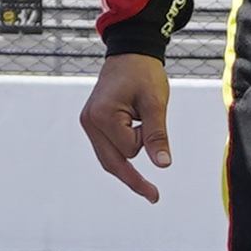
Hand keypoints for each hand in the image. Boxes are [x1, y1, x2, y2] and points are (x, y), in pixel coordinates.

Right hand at [80, 52, 173, 204]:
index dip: (146, 139)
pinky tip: (136, 142)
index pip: (129, 150)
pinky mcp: (93, 123)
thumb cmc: (143, 73)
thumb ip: (157, 135)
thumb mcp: (155, 103)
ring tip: (145, 131)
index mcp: (102, 116)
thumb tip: (162, 165)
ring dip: (130, 155)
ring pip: (110, 158)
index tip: (150, 117)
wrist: (130, 52)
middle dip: (134, 178)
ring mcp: (88, 123)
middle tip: (154, 197)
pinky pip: (109, 148)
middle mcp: (90, 122)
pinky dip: (124, 149)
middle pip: (112, 163)